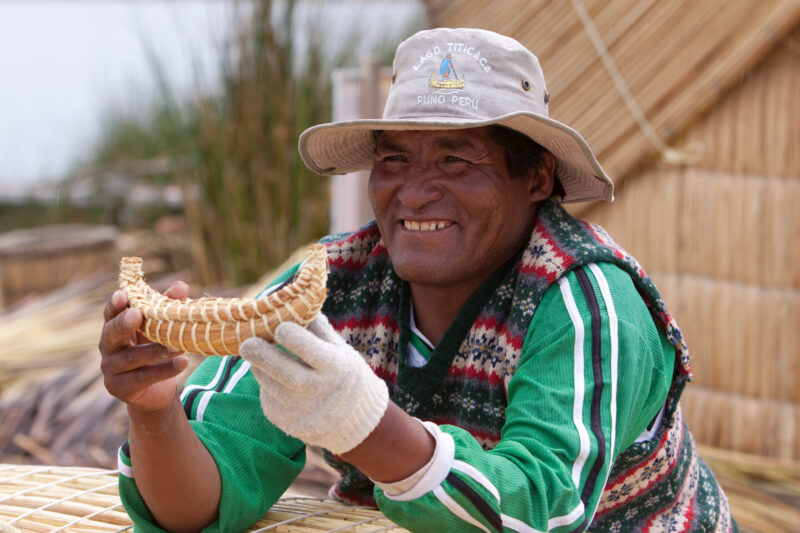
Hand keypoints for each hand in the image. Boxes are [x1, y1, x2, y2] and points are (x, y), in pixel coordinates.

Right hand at [99, 282, 189, 412]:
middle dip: (123, 323)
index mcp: (114, 328)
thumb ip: (167, 307)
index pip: (111, 314)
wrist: (155, 391)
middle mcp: (108, 347)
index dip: (115, 305)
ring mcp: (111, 369)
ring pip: (132, 357)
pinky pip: (143, 377)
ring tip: (179, 346)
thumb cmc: (154, 350)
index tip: (122, 294)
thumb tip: (182, 286)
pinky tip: (183, 363)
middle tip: (137, 314)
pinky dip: (165, 370)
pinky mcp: (120, 387)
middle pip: (112, 334)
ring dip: (156, 351)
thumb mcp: (160, 328)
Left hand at [239, 314, 388, 454]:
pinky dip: (266, 388)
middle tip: (246, 343)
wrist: (355, 420)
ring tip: (257, 356)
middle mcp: (321, 392)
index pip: (308, 349)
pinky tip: (271, 379)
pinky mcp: (290, 426)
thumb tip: (294, 301)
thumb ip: (317, 328)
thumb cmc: (344, 373)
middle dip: (262, 356)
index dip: (291, 335)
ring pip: (272, 388)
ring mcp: (305, 412)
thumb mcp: (340, 348)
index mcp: (335, 367)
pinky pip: (270, 402)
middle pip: (285, 373)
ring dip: (260, 370)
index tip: (279, 327)